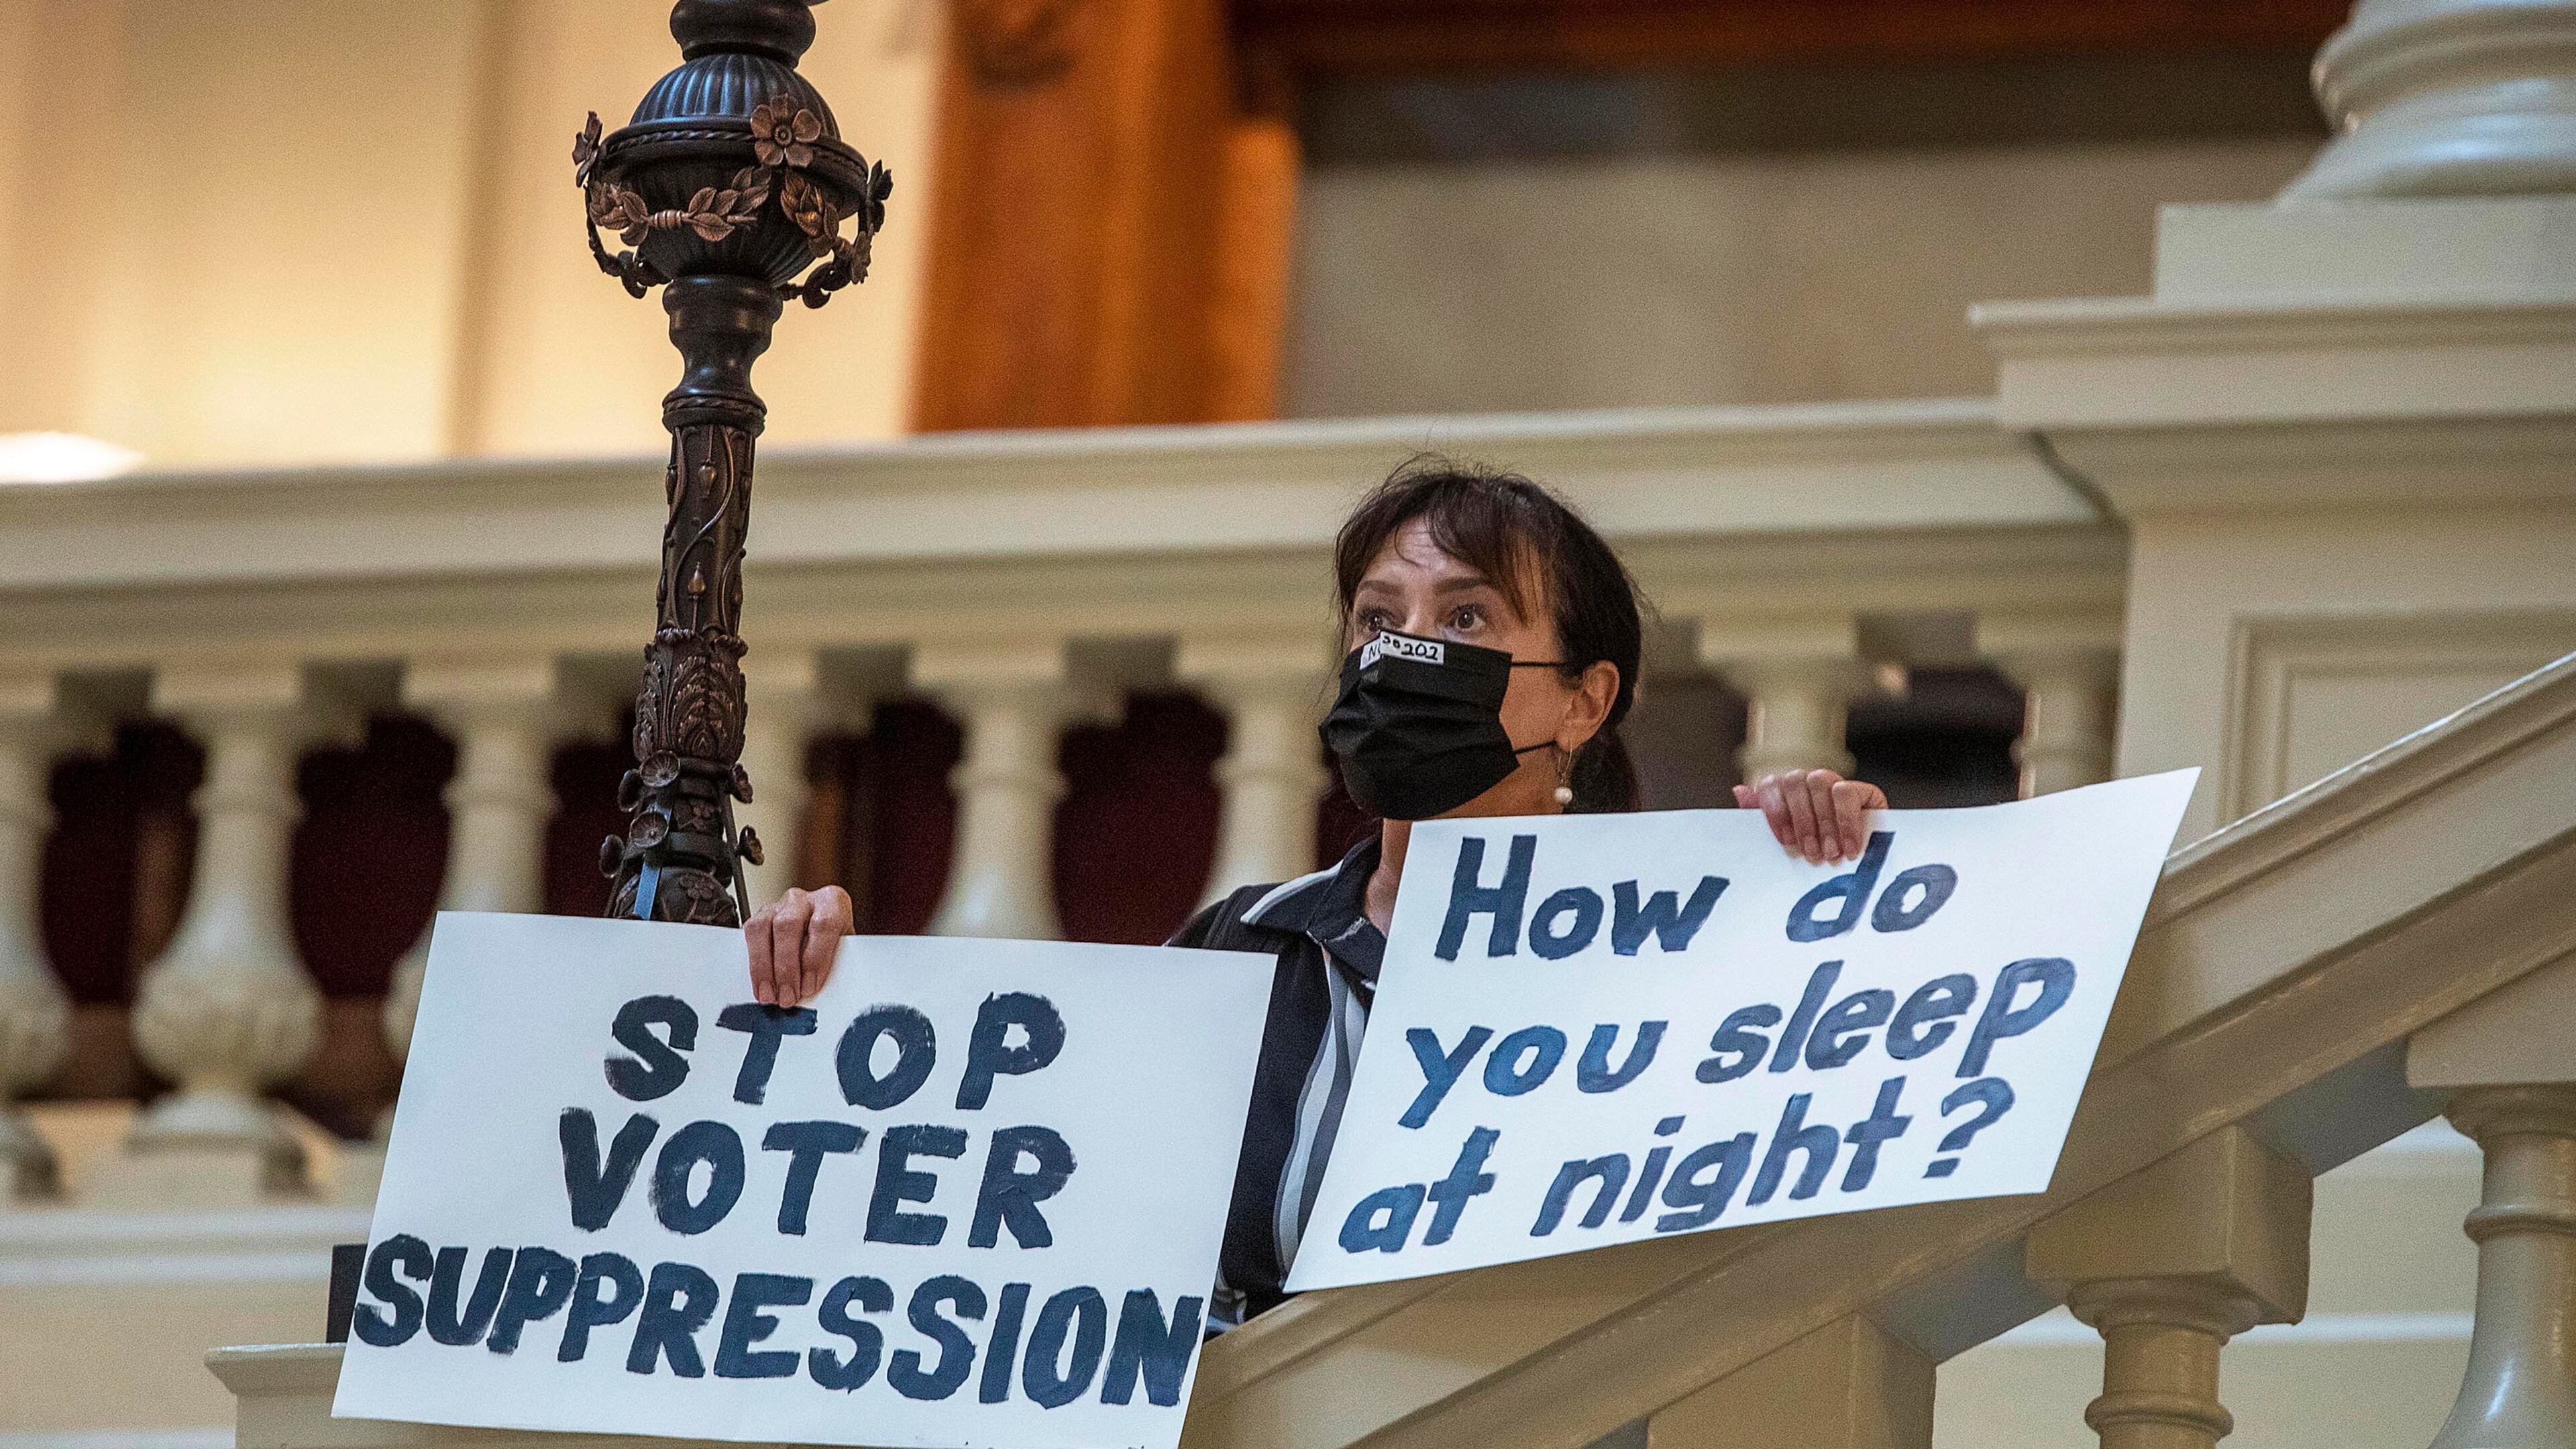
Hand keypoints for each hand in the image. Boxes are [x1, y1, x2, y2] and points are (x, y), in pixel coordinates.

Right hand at [745, 885, 853, 1007]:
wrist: (822, 929)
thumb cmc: (835, 941)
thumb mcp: (842, 951)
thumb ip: (834, 965)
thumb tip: (824, 992)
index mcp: (832, 901)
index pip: (823, 924)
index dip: (815, 958)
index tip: (809, 986)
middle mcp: (804, 900)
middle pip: (789, 925)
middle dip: (786, 967)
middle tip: (788, 996)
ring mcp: (779, 905)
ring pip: (764, 928)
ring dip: (764, 967)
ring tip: (769, 994)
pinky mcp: (760, 915)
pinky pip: (751, 934)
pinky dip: (754, 963)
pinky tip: (760, 983)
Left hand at [1733, 769, 1886, 864]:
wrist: (1862, 859)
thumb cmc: (1817, 853)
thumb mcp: (1788, 842)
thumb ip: (1761, 817)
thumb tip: (1739, 791)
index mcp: (1786, 792)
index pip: (1772, 785)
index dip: (1776, 811)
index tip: (1785, 842)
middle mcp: (1808, 782)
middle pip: (1795, 782)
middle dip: (1802, 821)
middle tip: (1811, 854)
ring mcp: (1834, 782)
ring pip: (1820, 782)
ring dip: (1824, 822)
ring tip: (1831, 853)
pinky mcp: (1862, 789)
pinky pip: (1847, 792)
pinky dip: (1847, 822)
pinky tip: (1850, 846)